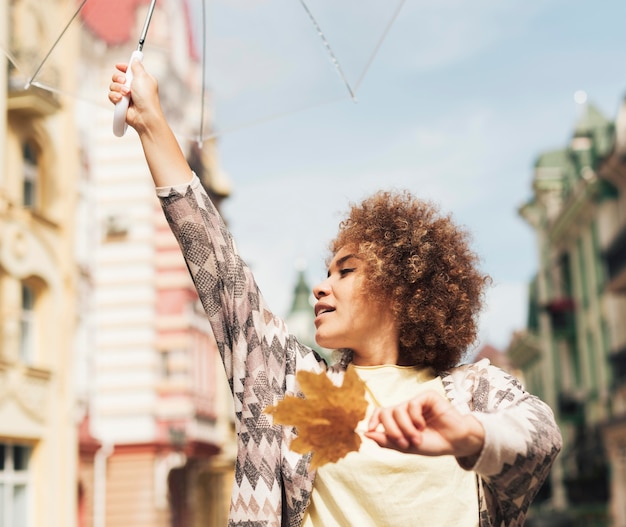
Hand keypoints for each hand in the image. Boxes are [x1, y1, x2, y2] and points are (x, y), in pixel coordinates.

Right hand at [108, 61, 164, 134]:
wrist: (144, 115)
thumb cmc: (147, 97)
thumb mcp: (143, 76)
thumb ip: (137, 66)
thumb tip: (136, 59)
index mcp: (141, 79)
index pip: (129, 70)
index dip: (123, 67)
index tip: (118, 66)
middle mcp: (133, 87)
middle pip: (117, 76)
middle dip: (118, 78)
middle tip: (125, 82)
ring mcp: (126, 95)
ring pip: (112, 86)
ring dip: (118, 88)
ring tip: (126, 94)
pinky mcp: (120, 103)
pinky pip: (111, 95)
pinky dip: (115, 97)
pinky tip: (121, 100)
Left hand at [365, 390, 484, 457]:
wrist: (455, 443)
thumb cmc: (432, 444)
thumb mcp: (407, 446)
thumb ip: (387, 441)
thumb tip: (366, 433)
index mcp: (400, 419)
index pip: (381, 413)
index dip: (373, 420)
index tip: (370, 430)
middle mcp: (406, 409)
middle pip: (386, 412)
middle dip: (391, 430)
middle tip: (403, 443)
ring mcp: (416, 402)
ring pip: (398, 410)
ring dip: (406, 428)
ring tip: (417, 438)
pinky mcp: (427, 397)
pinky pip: (412, 404)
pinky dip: (415, 417)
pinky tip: (423, 425)